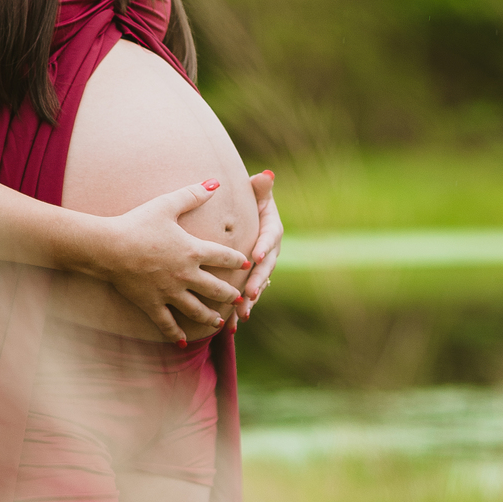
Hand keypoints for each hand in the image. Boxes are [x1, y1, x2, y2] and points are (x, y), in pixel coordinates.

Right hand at [98, 181, 252, 344]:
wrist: (109, 247)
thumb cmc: (137, 223)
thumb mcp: (166, 204)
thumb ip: (193, 194)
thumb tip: (215, 182)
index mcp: (193, 250)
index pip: (224, 256)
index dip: (237, 260)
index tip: (246, 264)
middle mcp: (186, 275)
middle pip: (216, 288)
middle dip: (231, 294)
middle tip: (240, 299)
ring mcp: (169, 292)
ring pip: (196, 309)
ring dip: (210, 317)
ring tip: (219, 322)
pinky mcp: (152, 304)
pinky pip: (167, 323)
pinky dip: (176, 334)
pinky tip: (183, 342)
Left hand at [233, 170, 281, 323]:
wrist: (239, 217)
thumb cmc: (244, 201)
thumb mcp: (253, 193)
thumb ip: (259, 187)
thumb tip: (266, 175)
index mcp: (270, 229)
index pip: (269, 238)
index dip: (264, 247)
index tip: (255, 256)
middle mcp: (268, 250)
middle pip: (265, 268)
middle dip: (257, 281)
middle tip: (248, 292)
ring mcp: (261, 267)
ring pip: (258, 285)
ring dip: (250, 300)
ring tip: (241, 313)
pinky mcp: (250, 279)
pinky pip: (247, 296)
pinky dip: (239, 310)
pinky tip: (232, 325)